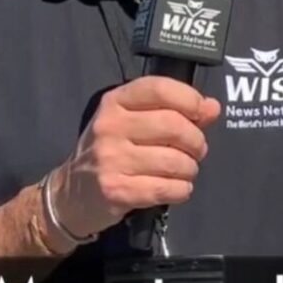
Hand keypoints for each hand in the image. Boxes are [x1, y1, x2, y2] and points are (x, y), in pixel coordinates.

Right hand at [47, 76, 220, 241]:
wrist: (70, 195)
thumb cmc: (110, 152)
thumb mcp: (134, 123)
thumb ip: (174, 112)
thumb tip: (212, 107)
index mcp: (115, 102)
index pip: (159, 88)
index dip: (190, 99)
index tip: (202, 113)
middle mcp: (110, 126)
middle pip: (173, 125)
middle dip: (196, 141)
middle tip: (196, 151)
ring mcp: (110, 159)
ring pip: (174, 161)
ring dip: (190, 169)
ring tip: (184, 171)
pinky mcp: (115, 190)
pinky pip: (166, 188)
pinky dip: (181, 190)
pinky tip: (176, 188)